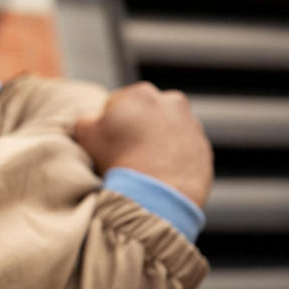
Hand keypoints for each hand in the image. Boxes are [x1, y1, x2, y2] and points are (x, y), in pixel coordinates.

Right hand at [73, 81, 213, 207]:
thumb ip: (86, 119)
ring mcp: (192, 125)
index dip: (107, 125)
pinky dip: (172, 160)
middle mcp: (172, 102)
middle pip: (145, 115)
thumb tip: (93, 121)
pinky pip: (183, 151)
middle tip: (123, 155)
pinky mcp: (204, 149)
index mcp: (141, 93)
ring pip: (166, 132)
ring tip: (142, 168)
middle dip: (135, 130)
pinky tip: (158, 175)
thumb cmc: (118, 161)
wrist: (156, 195)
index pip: (116, 104)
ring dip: (155, 144)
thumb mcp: (85, 134)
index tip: (106, 144)